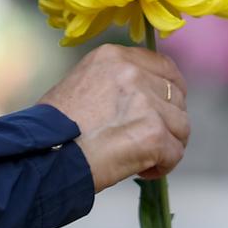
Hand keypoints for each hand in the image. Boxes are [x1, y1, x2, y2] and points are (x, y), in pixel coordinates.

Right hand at [38, 44, 190, 191]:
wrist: (46, 157)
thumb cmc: (54, 131)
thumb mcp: (80, 84)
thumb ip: (114, 83)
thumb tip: (145, 96)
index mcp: (114, 57)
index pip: (164, 67)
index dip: (169, 92)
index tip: (161, 111)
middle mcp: (132, 73)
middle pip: (177, 96)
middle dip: (168, 121)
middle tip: (146, 140)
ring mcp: (146, 103)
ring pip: (181, 126)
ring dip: (166, 145)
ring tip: (141, 158)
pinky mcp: (153, 133)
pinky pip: (175, 153)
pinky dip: (162, 166)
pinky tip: (141, 171)